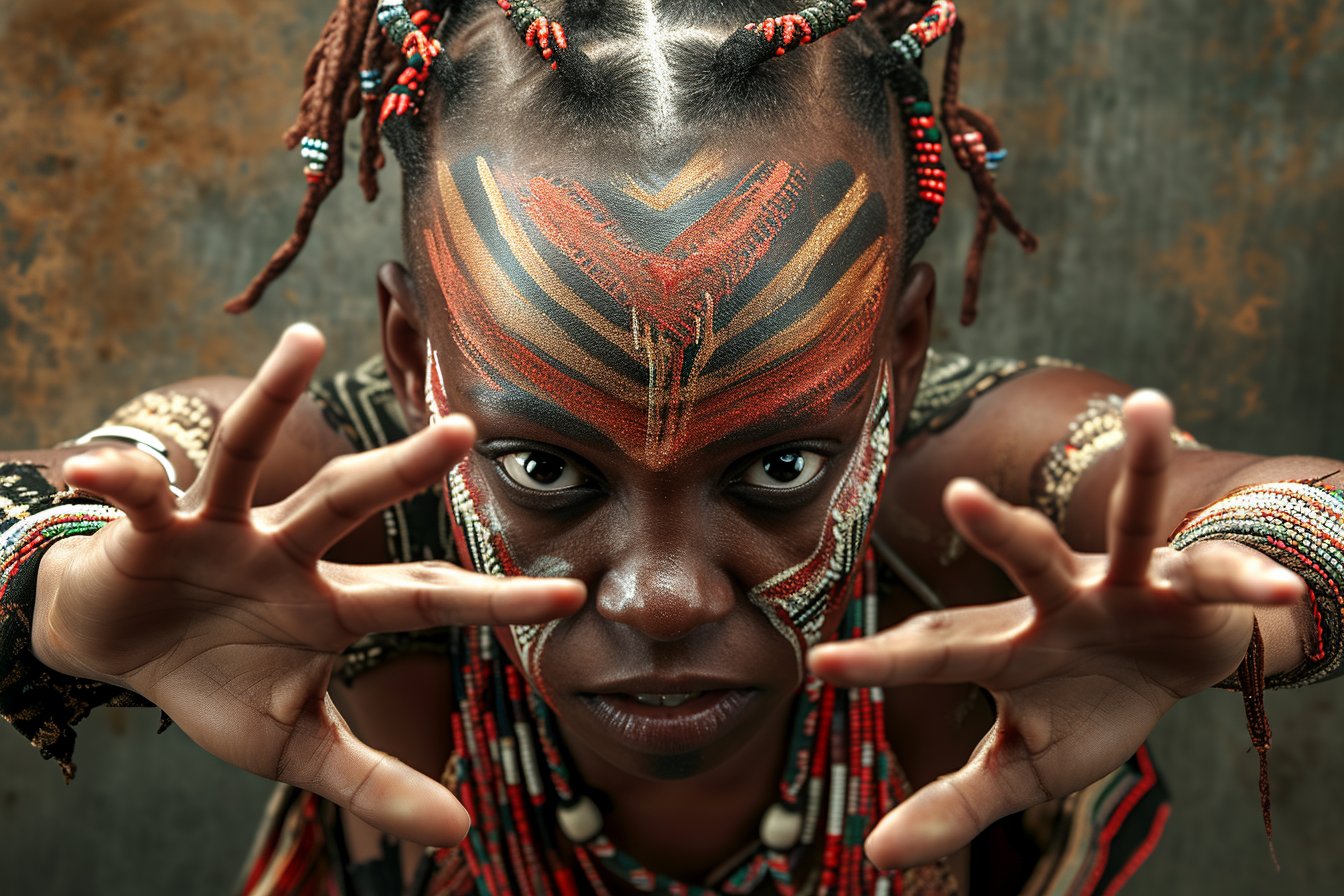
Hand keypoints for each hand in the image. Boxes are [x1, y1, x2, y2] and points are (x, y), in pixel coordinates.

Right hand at [30, 324, 585, 846]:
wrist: (122, 652)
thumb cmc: (218, 684)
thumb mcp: (295, 744)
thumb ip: (373, 780)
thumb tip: (457, 834)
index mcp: (332, 605)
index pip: (425, 595)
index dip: (494, 597)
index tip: (572, 594)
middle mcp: (287, 551)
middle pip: (350, 501)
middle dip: (402, 469)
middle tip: (460, 429)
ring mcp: (221, 531)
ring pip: (249, 458)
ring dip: (271, 403)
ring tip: (303, 344)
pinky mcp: (152, 528)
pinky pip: (139, 493)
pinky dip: (118, 479)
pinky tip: (98, 474)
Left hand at [808, 390, 1303, 868]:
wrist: (1168, 667)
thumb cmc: (1085, 705)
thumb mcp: (1024, 766)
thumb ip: (955, 804)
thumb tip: (877, 860)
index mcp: (1009, 645)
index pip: (938, 649)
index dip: (883, 657)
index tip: (818, 664)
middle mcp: (1060, 600)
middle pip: (1027, 558)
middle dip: (999, 528)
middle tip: (962, 491)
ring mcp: (1127, 586)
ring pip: (1132, 524)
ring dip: (1144, 471)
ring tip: (1154, 407)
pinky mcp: (1190, 589)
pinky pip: (1222, 579)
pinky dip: (1251, 583)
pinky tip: (1283, 591)